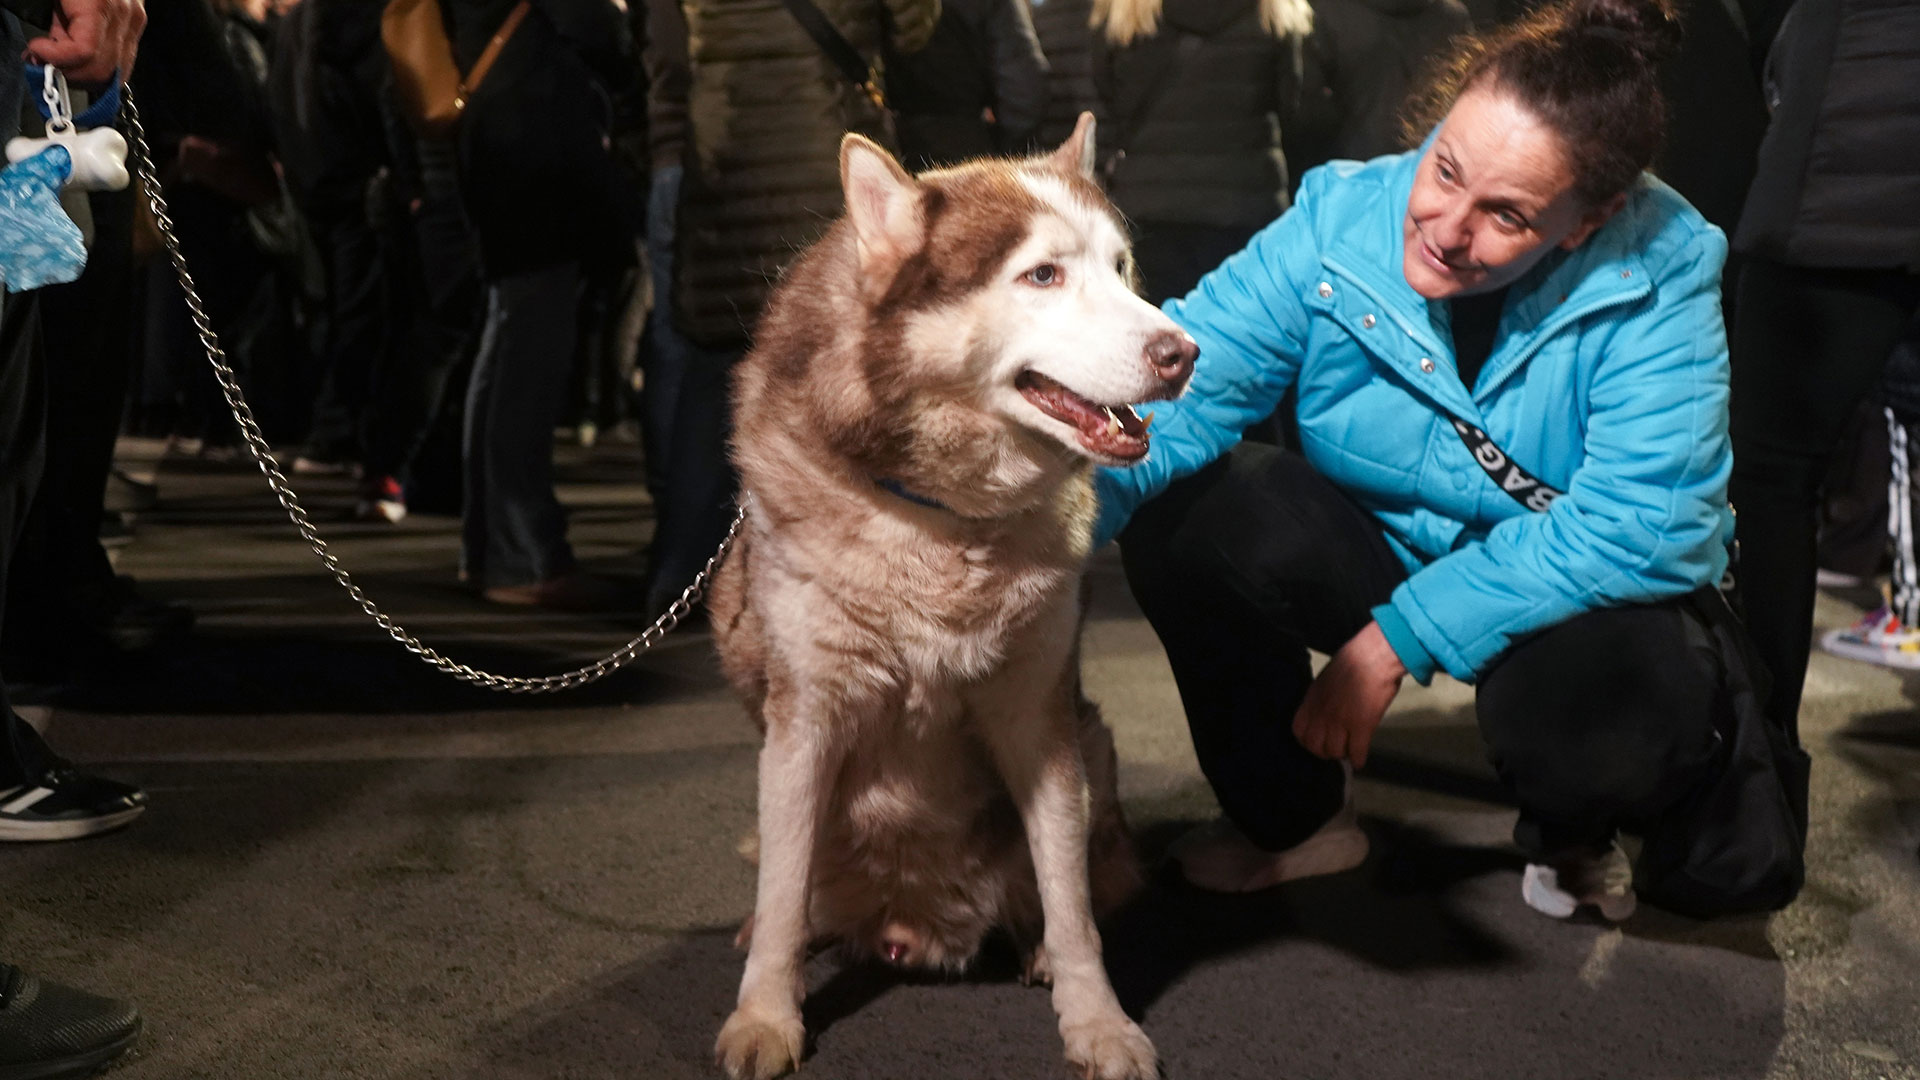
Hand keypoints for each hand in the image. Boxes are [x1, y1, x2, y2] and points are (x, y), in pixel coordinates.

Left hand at [26, 0, 146, 85]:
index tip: (37, 53)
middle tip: (46, 64)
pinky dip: (98, 68)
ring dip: (83, 75)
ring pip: (115, 73)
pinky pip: (122, 62)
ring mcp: (134, 22)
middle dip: (69, 74)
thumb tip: (41, 56)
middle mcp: (124, 16)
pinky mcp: (136, 25)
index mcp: (101, 4)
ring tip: (62, 61)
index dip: (57, 60)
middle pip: (101, 70)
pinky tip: (79, 58)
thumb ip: (53, 23)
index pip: (84, 52)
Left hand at [1292, 621, 1405, 767]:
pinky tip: (1359, 760)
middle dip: (1324, 751)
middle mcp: (1322, 713)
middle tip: (1334, 750)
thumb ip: (1322, 698)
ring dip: (1342, 754)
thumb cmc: (1355, 660)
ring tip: (1348, 751)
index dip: (1307, 740)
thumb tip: (1325, 712)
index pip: (1299, 731)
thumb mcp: (1327, 679)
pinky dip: (1358, 759)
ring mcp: (1341, 721)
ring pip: (1334, 751)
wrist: (1374, 656)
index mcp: (1312, 699)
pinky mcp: (1361, 726)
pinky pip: (1356, 752)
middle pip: (1315, 746)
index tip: (1316, 742)